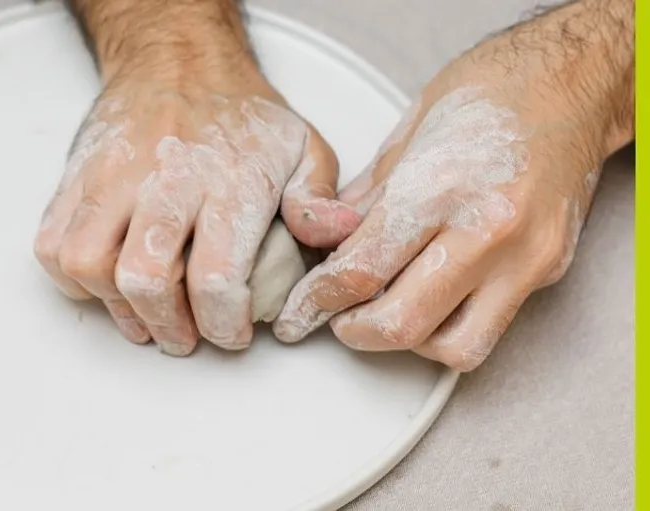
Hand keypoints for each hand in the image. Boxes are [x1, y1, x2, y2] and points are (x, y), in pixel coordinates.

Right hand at [35, 0, 359, 354]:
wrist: (176, 58)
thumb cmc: (239, 114)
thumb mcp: (303, 146)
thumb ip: (318, 196)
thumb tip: (334, 234)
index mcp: (226, 180)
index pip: (214, 276)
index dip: (222, 324)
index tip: (232, 334)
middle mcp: (163, 179)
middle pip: (146, 278)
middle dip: (167, 326)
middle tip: (185, 337)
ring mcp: (110, 176)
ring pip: (87, 264)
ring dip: (116, 307)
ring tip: (144, 316)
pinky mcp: (76, 177)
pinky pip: (52, 243)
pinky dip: (72, 279)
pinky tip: (107, 282)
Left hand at [273, 0, 633, 370]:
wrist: (573, 82)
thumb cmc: (491, 93)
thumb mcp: (405, 133)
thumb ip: (364, 200)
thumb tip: (326, 245)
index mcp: (441, 187)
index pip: (362, 270)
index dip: (319, 298)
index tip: (304, 305)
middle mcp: (488, 230)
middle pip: (402, 324)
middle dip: (354, 331)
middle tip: (335, 317)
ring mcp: (525, 258)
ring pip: (452, 347)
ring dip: (406, 341)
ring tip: (385, 309)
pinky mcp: (547, 271)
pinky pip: (489, 329)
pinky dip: (448, 328)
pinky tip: (429, 299)